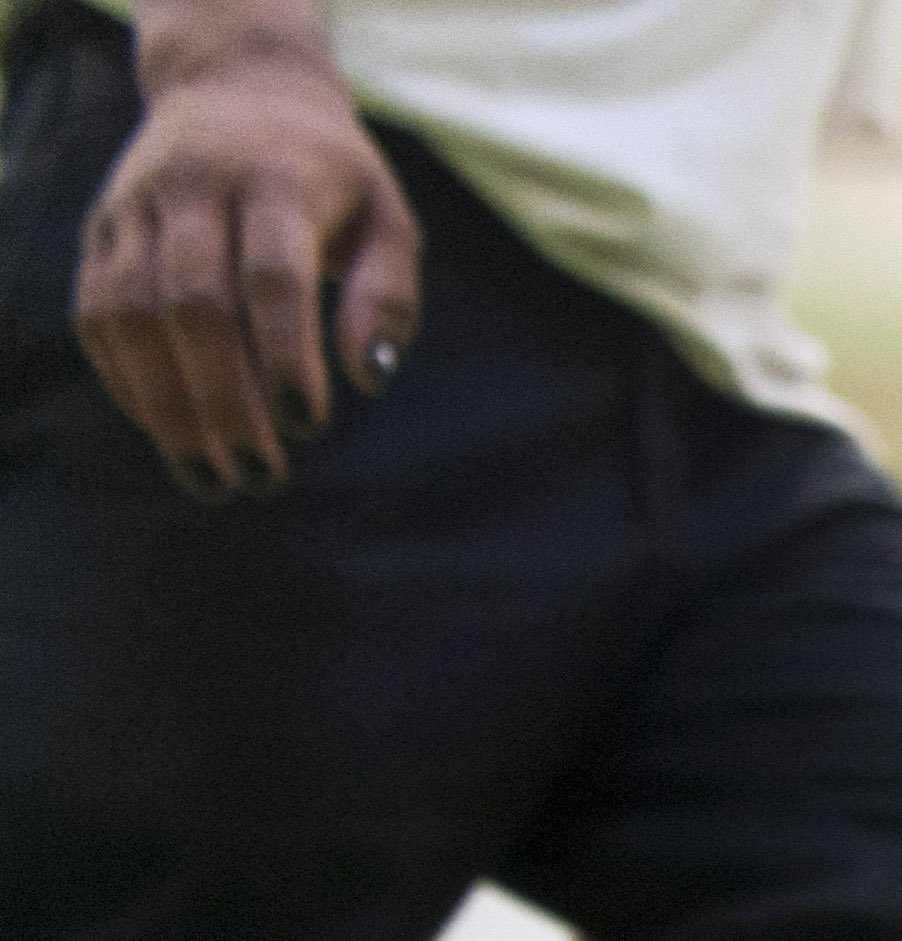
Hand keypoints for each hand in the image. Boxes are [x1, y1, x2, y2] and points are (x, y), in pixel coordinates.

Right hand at [77, 14, 422, 499]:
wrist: (235, 85)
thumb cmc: (331, 174)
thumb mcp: (388, 218)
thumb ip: (390, 295)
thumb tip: (371, 377)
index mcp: (276, 180)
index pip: (271, 274)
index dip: (285, 354)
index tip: (308, 426)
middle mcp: (194, 187)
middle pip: (193, 303)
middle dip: (224, 399)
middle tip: (260, 476)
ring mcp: (136, 205)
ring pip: (131, 312)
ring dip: (168, 406)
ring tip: (210, 477)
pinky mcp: (101, 226)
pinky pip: (96, 311)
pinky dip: (127, 378)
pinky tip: (165, 431)